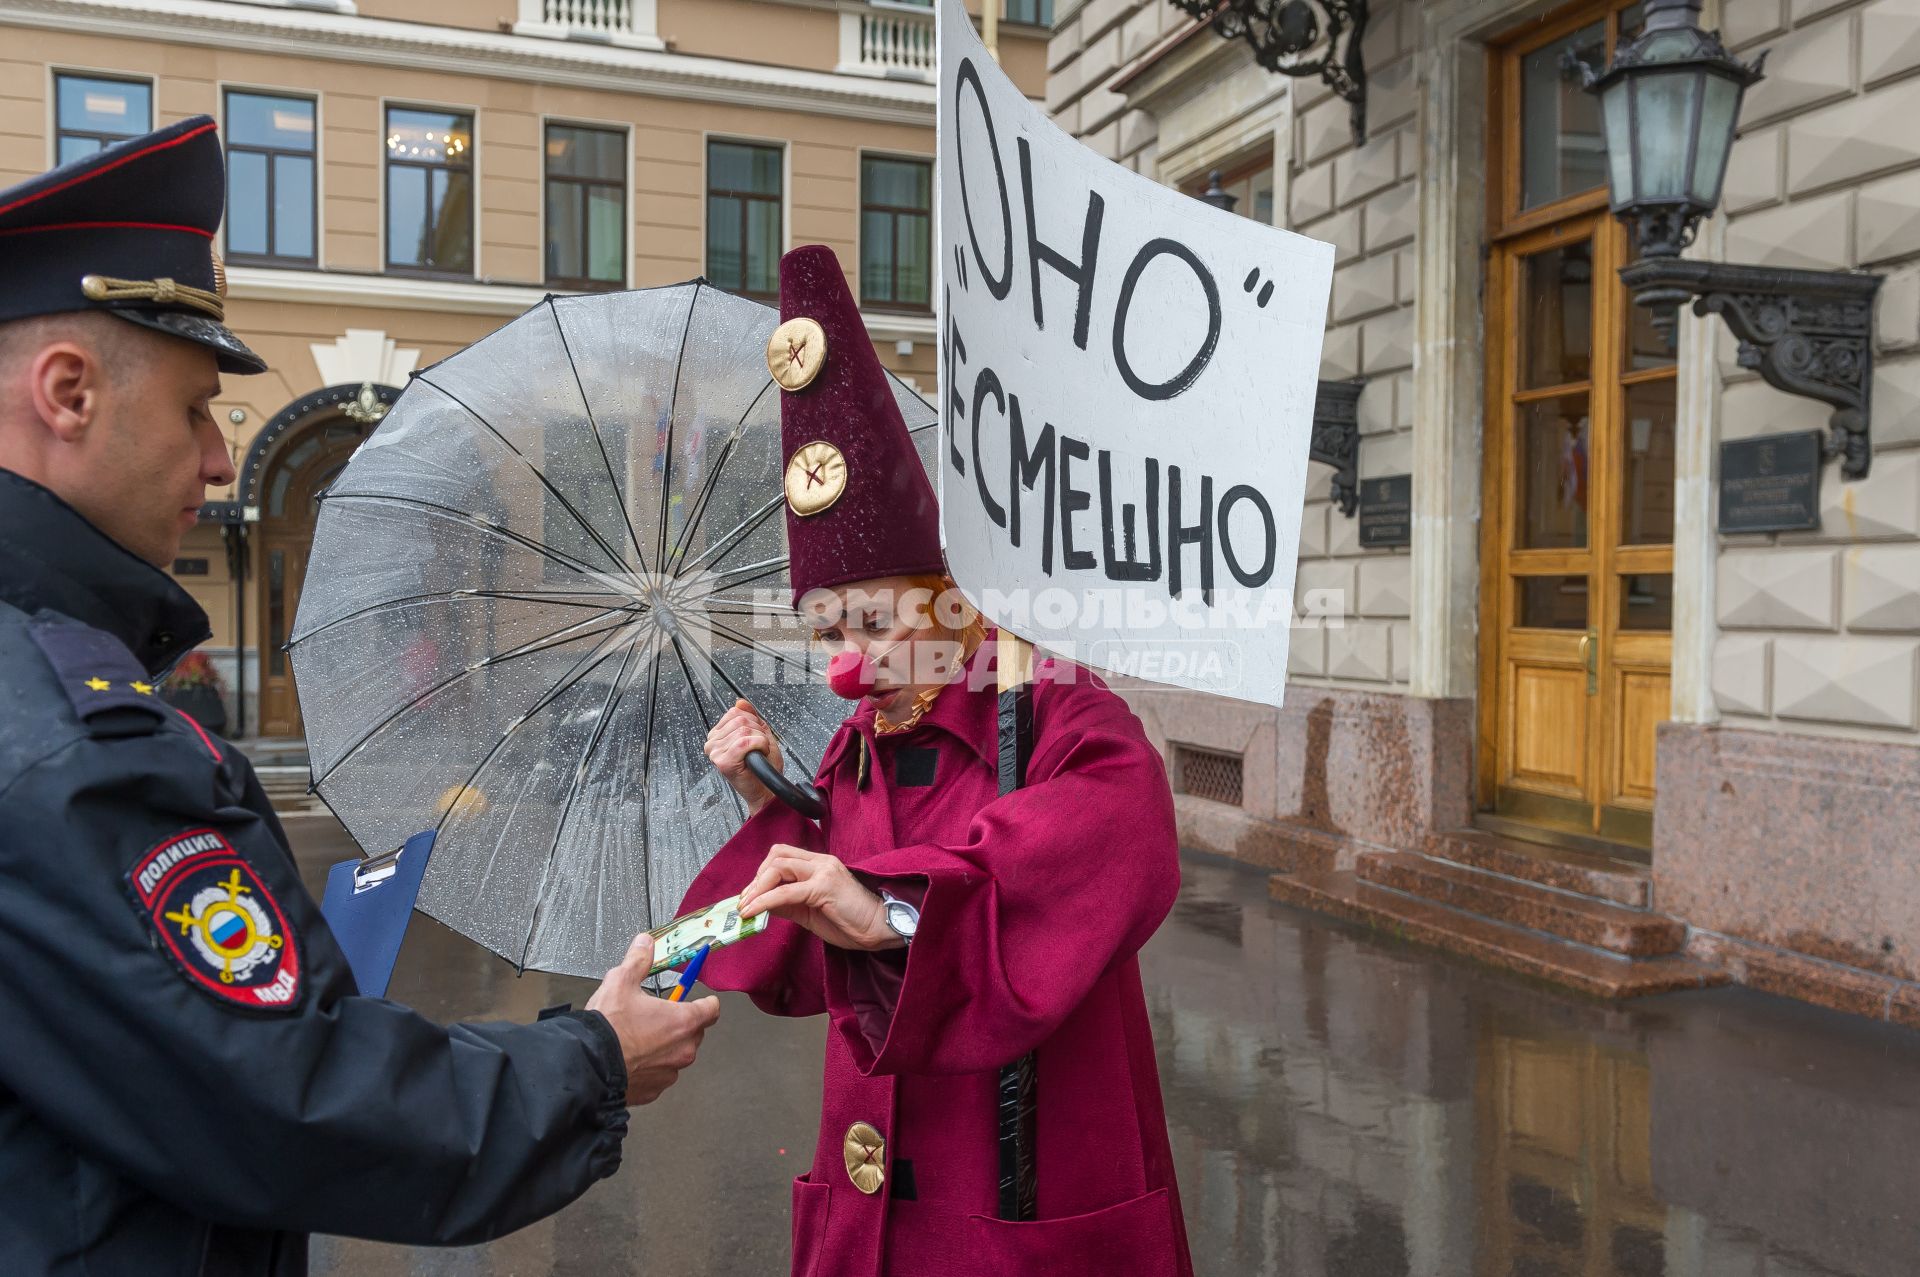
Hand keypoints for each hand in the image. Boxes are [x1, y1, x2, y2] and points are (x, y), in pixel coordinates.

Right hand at [585, 933, 720, 1104]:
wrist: (587, 1065)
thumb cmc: (608, 1027)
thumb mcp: (621, 981)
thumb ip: (638, 960)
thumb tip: (645, 943)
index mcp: (683, 1021)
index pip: (712, 1010)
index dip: (705, 1002)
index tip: (699, 999)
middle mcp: (683, 1050)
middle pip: (694, 1033)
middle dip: (680, 1024)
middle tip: (657, 1016)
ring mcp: (669, 1073)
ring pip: (676, 1055)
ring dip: (665, 1047)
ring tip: (639, 1038)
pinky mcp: (654, 1090)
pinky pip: (660, 1074)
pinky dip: (650, 1066)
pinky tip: (631, 1057)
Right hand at [705, 699, 780, 814]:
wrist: (765, 790)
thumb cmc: (762, 767)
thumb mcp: (758, 734)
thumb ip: (750, 717)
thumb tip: (740, 702)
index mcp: (718, 735)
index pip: (735, 712)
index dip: (753, 722)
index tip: (756, 738)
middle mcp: (712, 743)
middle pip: (741, 719)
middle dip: (758, 732)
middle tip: (759, 749)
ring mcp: (715, 752)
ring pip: (744, 730)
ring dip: (760, 741)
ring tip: (758, 754)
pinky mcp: (723, 761)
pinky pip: (745, 741)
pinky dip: (759, 746)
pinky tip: (758, 755)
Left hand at [737, 844, 899, 951]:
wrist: (881, 928)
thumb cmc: (852, 921)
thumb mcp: (812, 912)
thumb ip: (789, 904)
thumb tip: (762, 904)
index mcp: (820, 865)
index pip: (783, 856)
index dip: (761, 874)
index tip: (749, 896)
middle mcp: (821, 862)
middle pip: (777, 856)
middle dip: (756, 879)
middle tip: (745, 902)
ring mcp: (823, 871)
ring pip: (778, 867)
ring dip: (756, 888)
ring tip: (746, 908)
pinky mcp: (823, 887)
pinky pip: (785, 892)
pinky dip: (764, 901)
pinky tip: (753, 912)